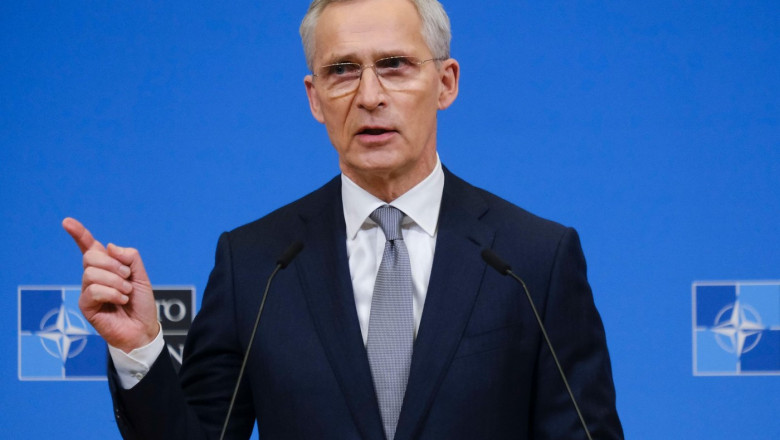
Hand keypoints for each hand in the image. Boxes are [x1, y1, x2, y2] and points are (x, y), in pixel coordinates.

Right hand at [62, 217, 159, 352]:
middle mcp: (94, 277)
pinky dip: (112, 293)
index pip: (89, 246)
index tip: (67, 222)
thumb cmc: (140, 303)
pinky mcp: (86, 306)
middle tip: (128, 278)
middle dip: (113, 264)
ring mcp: (88, 291)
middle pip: (91, 256)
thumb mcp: (141, 275)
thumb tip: (108, 246)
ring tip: (126, 292)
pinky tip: (121, 300)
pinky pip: (94, 290)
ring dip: (116, 282)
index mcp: (106, 266)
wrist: (143, 328)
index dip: (79, 234)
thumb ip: (129, 257)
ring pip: (91, 273)